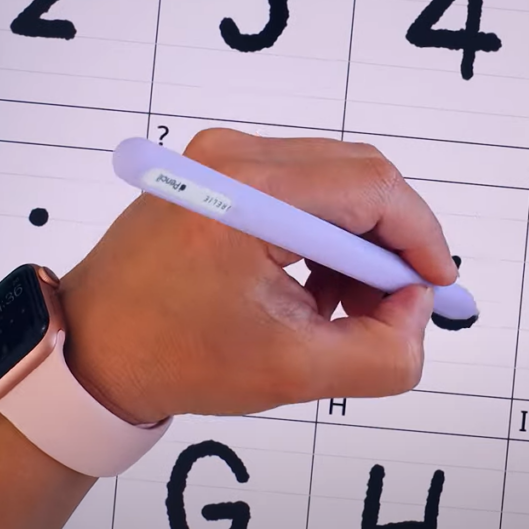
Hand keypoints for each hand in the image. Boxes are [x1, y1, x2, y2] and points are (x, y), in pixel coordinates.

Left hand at [55, 129, 456, 424]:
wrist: (91, 349)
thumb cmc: (173, 356)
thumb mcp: (294, 372)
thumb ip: (383, 350)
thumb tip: (416, 310)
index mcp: (252, 193)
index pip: (374, 189)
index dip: (421, 239)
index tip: (438, 288)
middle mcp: (236, 156)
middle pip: (360, 177)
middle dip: (391, 246)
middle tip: (394, 308)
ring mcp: (224, 158)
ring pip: (337, 184)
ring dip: (358, 246)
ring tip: (341, 311)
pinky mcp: (219, 173)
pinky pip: (304, 190)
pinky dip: (326, 239)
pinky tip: (312, 292)